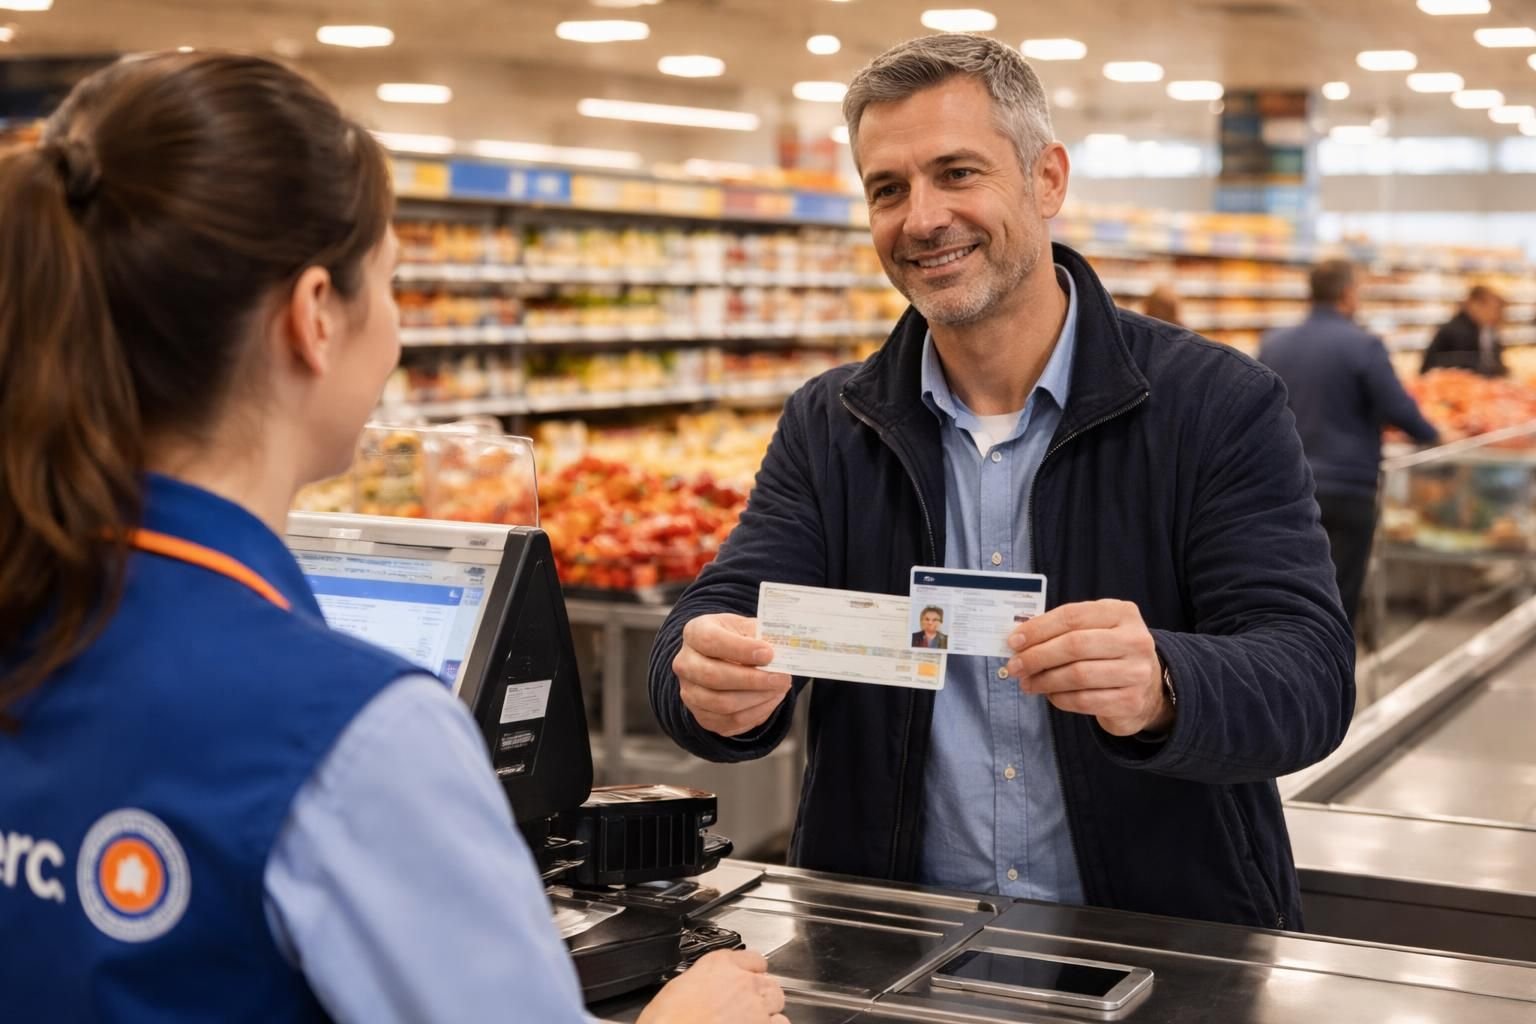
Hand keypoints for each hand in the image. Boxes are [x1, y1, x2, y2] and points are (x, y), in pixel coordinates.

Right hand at [637, 949, 789, 1023]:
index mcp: (719, 964)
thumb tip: (700, 989)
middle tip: (748, 1006)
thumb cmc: (668, 1021)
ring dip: (769, 1011)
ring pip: (777, 1002)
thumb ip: (700, 982)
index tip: (747, 978)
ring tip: (753, 1020)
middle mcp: (743, 981)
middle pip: (768, 981)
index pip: (752, 959)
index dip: (750, 971)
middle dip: (761, 993)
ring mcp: (756, 1006)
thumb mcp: (677, 988)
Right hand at [673, 613, 792, 737]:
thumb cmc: (736, 638)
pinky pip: (729, 721)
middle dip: (752, 680)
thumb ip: (761, 636)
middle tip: (781, 678)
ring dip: (757, 699)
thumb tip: (781, 651)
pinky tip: (770, 700)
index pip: (710, 641)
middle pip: (712, 676)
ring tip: (779, 689)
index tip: (769, 654)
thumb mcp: (746, 627)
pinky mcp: (701, 716)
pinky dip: (755, 713)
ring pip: (722, 704)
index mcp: (694, 633)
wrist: (723, 657)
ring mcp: (690, 692)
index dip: (740, 649)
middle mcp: (685, 664)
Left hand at [1005, 600, 1171, 737]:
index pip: (1072, 616)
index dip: (1038, 628)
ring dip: (1044, 680)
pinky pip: (1084, 700)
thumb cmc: (1109, 652)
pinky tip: (1049, 695)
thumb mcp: (1094, 629)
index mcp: (1122, 613)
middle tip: (1014, 665)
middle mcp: (1134, 639)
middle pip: (1073, 645)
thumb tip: (1019, 638)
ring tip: (1026, 682)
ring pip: (1077, 675)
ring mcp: (1136, 672)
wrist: (1147, 687)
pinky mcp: (1130, 701)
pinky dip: (1059, 698)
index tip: (1014, 640)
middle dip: (1037, 656)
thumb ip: (1063, 629)